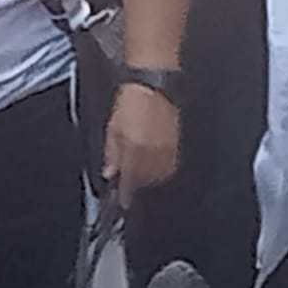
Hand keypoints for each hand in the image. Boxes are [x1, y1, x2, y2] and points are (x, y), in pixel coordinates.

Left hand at [103, 82, 179, 203]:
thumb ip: (111, 153)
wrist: (153, 86)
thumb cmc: (130, 102)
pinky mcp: (178, 146)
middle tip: (129, 186)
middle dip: (137, 186)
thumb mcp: (112, 127)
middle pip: (146, 181)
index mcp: (134, 148)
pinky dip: (160, 170)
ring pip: (159, 176)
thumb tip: (110, 173)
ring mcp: (168, 150)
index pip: (130, 180)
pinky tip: (153, 166)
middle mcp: (153, 152)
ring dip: (149, 180)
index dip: (125, 193)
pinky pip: (169, 167)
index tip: (122, 201)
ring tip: (140, 176)